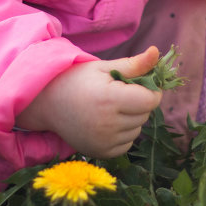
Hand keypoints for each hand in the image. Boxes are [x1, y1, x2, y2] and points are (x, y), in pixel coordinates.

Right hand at [15, 46, 162, 157]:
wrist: (48, 103)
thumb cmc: (78, 79)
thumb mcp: (104, 67)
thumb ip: (133, 64)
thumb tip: (156, 53)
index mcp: (109, 99)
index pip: (151, 100)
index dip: (151, 90)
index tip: (140, 83)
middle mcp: (107, 124)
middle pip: (145, 114)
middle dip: (140, 102)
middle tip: (120, 93)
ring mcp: (103, 142)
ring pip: (137, 130)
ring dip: (132, 118)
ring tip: (111, 108)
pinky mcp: (101, 153)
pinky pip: (127, 143)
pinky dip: (123, 133)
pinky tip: (107, 122)